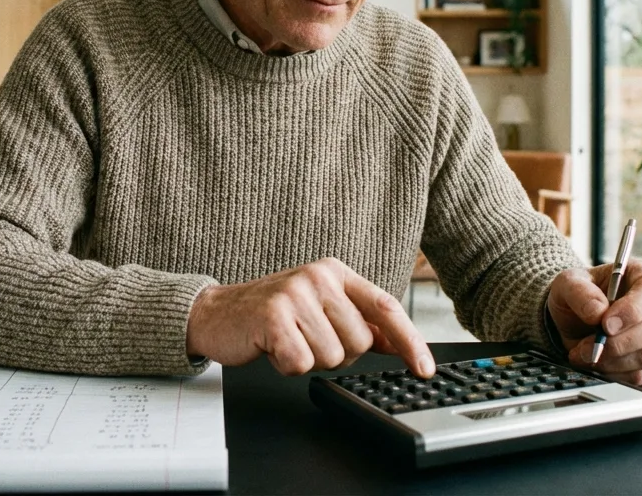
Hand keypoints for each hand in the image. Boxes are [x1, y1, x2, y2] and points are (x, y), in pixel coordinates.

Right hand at [186, 257, 435, 377]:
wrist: (217, 313)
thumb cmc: (273, 315)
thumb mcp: (321, 309)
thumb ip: (359, 322)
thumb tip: (399, 342)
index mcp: (336, 273)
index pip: (385, 308)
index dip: (409, 340)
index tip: (424, 368)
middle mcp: (319, 277)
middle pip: (359, 342)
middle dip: (335, 353)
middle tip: (306, 338)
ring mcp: (296, 294)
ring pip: (331, 357)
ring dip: (308, 360)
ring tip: (287, 341)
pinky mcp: (273, 317)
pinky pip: (301, 364)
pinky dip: (286, 366)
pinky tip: (272, 348)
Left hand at [546, 259, 641, 384]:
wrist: (575, 318)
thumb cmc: (579, 294)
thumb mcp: (568, 283)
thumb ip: (580, 293)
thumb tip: (597, 312)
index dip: (632, 311)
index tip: (605, 325)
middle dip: (618, 342)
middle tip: (588, 345)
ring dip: (612, 360)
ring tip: (584, 353)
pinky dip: (614, 373)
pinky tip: (595, 363)